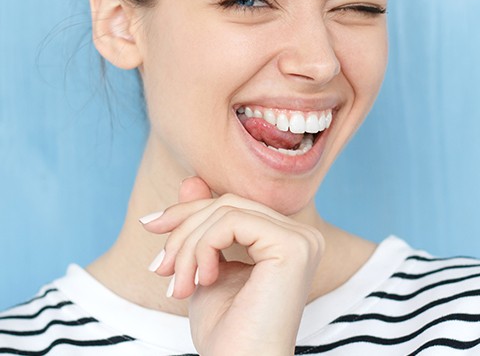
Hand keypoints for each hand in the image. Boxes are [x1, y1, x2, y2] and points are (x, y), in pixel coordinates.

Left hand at [142, 177, 324, 355]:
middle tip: (160, 267)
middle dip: (184, 230)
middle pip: (228, 203)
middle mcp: (301, 234)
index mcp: (286, 238)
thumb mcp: (204, 264)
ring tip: (176, 284)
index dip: (188, 212)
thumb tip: (191, 179)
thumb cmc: (225, 329)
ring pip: (226, 210)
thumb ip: (203, 221)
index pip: (232, 205)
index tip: (149, 225)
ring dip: (188, 245)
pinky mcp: (293, 246)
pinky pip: (232, 222)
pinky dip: (203, 247)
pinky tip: (202, 279)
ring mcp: (301, 239)